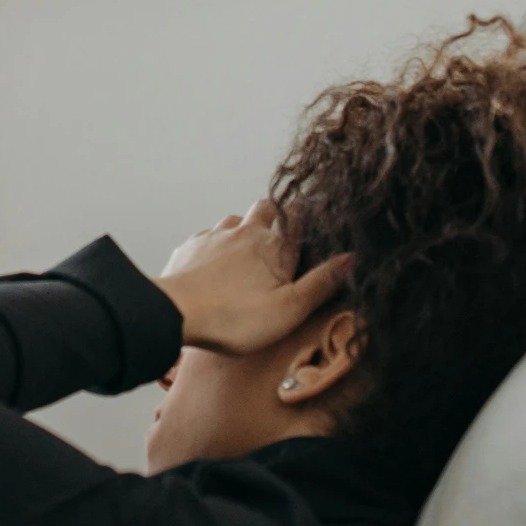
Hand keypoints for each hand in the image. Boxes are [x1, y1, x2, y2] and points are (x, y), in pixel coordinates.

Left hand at [156, 199, 349, 354]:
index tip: (312, 218)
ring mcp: (214, 237)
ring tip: (246, 251)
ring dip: (242, 229)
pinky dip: (215, 243)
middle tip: (279, 233)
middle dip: (274, 215)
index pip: (296, 218)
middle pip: (265, 208)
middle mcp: (244, 233)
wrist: (174, 313)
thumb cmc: (234, 318)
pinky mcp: (189, 248)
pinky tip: (214, 262)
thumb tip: (350, 259)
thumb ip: (321, 283)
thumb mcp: (289, 309)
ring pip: (234, 219)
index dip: (305, 216)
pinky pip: (207, 235)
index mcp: (273, 247)